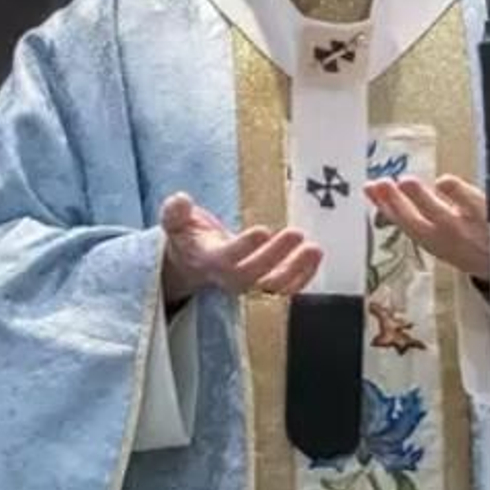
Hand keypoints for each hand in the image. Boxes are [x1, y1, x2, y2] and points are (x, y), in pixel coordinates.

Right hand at [158, 192, 322, 303]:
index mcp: (208, 261)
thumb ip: (174, 213)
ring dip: (296, 269)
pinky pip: (286, 288)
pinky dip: (304, 276)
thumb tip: (180, 200)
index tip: (262, 231)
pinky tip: (315, 256)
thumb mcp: (176, 223)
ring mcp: (249, 286)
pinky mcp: (265, 286)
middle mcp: (229, 278)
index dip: (244, 248)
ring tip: (313, 249)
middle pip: (253, 275)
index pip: (226, 259)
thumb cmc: (189, 239)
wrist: (194, 265)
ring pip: (273, 287)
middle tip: (295, 234)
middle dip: (275, 256)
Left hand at [363, 174, 489, 281]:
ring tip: (378, 185)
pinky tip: (372, 191)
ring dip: (394, 204)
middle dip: (420, 200)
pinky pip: (402, 224)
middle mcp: (459, 230)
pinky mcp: (425, 239)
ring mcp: (439, 237)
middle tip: (404, 183)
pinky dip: (385, 209)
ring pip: (414, 222)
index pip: (472, 207)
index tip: (445, 182)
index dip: (458, 195)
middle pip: (438, 216)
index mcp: (484, 220)